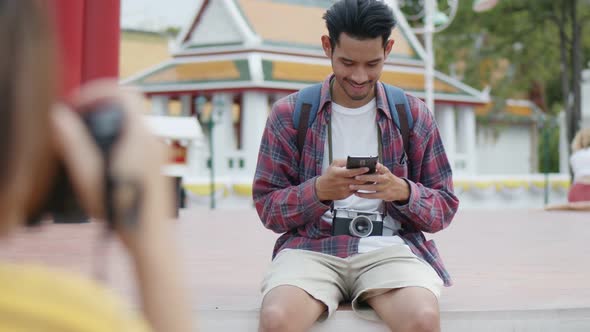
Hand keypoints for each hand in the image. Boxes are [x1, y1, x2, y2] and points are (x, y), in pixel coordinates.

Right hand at [51, 80, 172, 252]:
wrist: (151, 237)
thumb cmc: (121, 209)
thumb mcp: (89, 176)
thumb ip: (73, 143)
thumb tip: (59, 116)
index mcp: (139, 135)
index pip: (124, 92)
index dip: (98, 91)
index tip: (77, 106)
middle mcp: (153, 138)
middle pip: (127, 106)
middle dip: (99, 108)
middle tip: (77, 124)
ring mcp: (158, 151)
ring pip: (131, 123)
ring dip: (108, 125)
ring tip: (86, 144)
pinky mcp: (157, 163)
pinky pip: (137, 139)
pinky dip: (118, 139)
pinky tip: (102, 161)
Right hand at [315, 159, 371, 200]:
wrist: (321, 189)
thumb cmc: (329, 175)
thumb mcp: (333, 165)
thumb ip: (343, 161)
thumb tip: (353, 160)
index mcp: (338, 174)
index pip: (351, 172)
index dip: (360, 170)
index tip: (367, 168)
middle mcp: (341, 182)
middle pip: (357, 180)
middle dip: (366, 177)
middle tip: (374, 173)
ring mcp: (343, 190)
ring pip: (358, 187)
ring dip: (366, 183)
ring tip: (372, 178)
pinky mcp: (345, 195)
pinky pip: (355, 191)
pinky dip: (360, 188)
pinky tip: (365, 184)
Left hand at [349, 163, 409, 201]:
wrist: (401, 190)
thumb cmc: (390, 179)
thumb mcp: (387, 172)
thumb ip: (380, 168)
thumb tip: (374, 163)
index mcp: (386, 174)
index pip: (379, 170)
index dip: (374, 167)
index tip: (364, 168)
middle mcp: (385, 181)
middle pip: (374, 179)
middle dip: (364, 178)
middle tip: (355, 177)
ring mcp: (384, 189)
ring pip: (371, 189)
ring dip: (361, 188)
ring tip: (352, 186)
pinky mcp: (382, 196)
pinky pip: (371, 196)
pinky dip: (363, 195)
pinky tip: (357, 194)